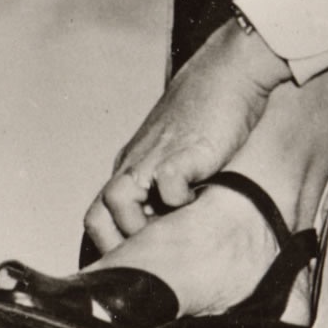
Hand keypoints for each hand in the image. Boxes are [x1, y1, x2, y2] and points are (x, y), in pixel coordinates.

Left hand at [85, 16, 293, 253]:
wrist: (229, 71)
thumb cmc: (209, 108)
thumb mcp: (176, 146)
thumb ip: (166, 176)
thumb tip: (174, 215)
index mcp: (130, 164)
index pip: (98, 213)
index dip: (112, 241)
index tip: (139, 256)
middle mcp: (134, 163)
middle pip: (98, 215)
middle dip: (121, 242)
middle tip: (152, 252)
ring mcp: (153, 157)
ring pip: (118, 202)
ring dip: (142, 224)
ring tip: (173, 226)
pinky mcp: (181, 153)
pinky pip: (167, 188)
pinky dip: (179, 200)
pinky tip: (200, 197)